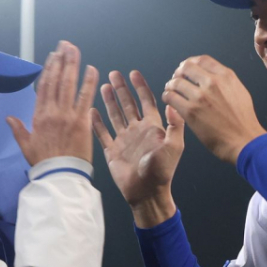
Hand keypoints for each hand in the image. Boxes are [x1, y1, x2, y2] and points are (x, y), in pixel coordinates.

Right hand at [7, 41, 98, 165]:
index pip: (43, 87)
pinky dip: (88, 82)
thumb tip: (8, 118)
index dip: (49, 69)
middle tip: (65, 45)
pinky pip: (85, 97)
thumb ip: (18, 130)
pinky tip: (92, 69)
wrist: (59, 175)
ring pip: (68, 84)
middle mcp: (51, 111)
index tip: (53, 57)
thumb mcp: (27, 146)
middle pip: (56, 80)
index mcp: (38, 116)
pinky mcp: (81, 121)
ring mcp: (66, 115)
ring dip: (72, 64)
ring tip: (75, 50)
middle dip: (61, 60)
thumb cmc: (44, 163)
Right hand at [92, 70, 183, 225]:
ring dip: (109, 101)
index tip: (133, 73)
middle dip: (121, 89)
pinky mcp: (112, 151)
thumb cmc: (163, 172)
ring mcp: (124, 140)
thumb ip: (175, 125)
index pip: (146, 101)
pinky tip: (91, 111)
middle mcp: (137, 130)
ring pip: (115, 115)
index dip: (140, 87)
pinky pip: (102, 134)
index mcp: (153, 127)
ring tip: (103, 86)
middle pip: (128, 104)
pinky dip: (96, 122)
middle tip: (114, 74)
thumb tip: (173, 103)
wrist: (146, 193)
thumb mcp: (174, 147)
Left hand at [162, 55, 266, 164]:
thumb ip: (226, 83)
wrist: (244, 141)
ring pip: (176, 82)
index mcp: (226, 76)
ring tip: (170, 91)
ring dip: (170, 86)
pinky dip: (167, 97)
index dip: (190, 62)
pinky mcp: (190, 111)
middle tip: (176, 80)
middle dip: (178, 73)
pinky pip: (171, 97)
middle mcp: (213, 83)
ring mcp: (200, 96)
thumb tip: (213, 78)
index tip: (186, 68)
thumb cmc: (243, 122)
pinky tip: (169, 101)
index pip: (202, 60)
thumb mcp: (240, 92)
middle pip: (186, 67)